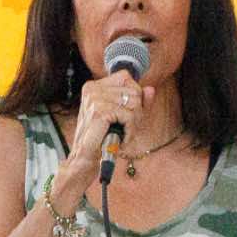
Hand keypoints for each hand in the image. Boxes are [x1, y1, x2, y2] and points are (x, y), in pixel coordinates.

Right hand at [52, 70, 153, 200]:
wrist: (86, 159)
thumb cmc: (104, 138)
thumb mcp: (125, 117)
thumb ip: (139, 102)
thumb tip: (151, 89)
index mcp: (94, 86)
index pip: (126, 76)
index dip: (135, 95)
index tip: (128, 113)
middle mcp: (92, 88)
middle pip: (134, 90)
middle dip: (136, 112)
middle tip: (126, 128)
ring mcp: (94, 98)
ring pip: (134, 102)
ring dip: (134, 123)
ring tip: (123, 134)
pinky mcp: (99, 111)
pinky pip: (129, 115)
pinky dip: (130, 130)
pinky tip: (122, 139)